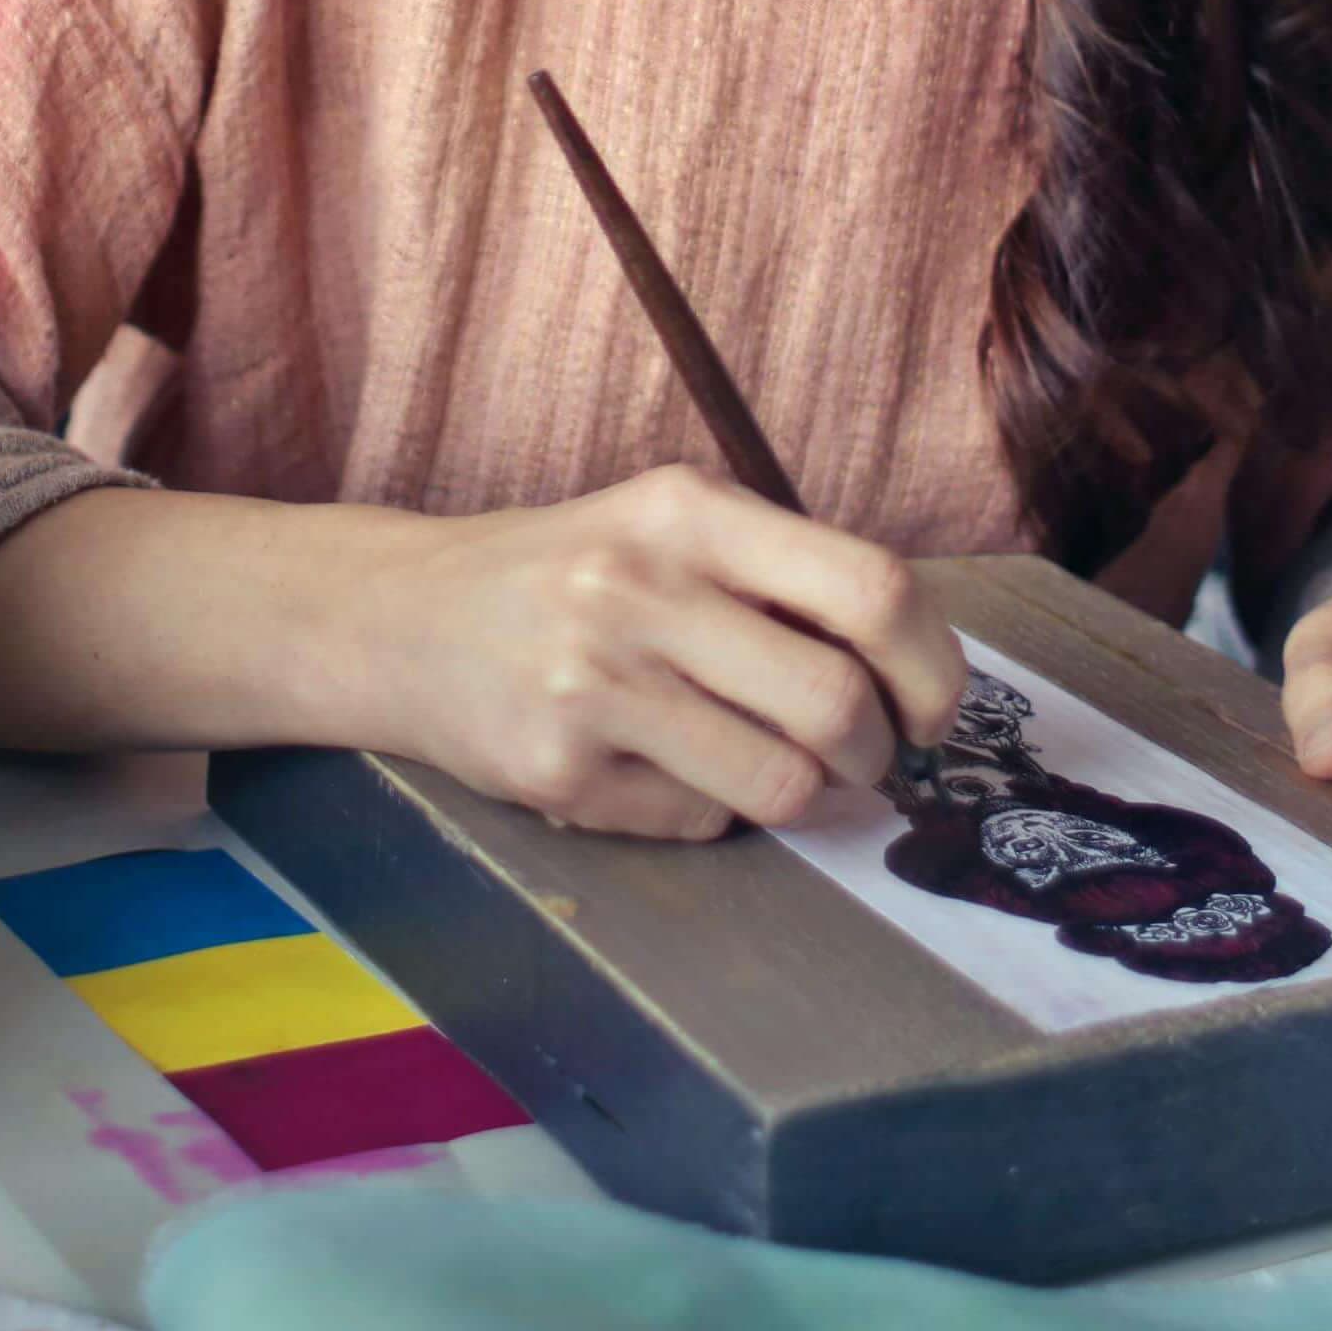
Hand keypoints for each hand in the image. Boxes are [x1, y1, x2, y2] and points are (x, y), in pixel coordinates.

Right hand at [372, 466, 968, 840]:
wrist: (397, 618)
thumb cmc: (568, 573)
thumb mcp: (667, 526)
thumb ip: (780, 575)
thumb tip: (920, 673)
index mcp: (687, 510)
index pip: (871, 587)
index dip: (934, 665)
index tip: (933, 707)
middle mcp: (640, 586)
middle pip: (838, 703)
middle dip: (878, 755)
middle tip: (865, 758)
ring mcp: (593, 683)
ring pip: (781, 783)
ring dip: (806, 794)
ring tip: (778, 768)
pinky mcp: (557, 771)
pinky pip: (701, 820)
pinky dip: (711, 808)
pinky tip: (665, 767)